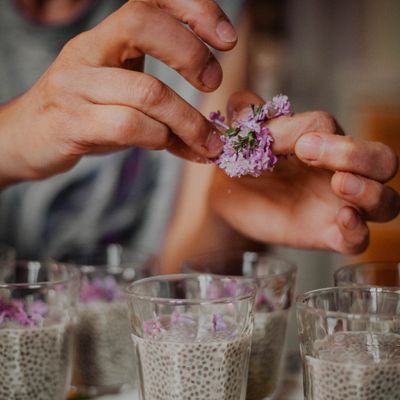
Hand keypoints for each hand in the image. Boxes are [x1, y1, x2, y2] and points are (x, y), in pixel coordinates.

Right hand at [0, 0, 234, 184]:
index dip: (195, 9)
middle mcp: (88, 50)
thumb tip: (212, 138)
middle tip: (213, 84)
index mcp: (106, 38)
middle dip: (192, 54)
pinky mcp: (71, 121)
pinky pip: (129, 126)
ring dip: (188, 121)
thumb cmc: (87, 115)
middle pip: (145, 25)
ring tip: (207, 143)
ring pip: (147, 91)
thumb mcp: (124, 98)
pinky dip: (160, 139)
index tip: (227, 40)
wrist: (28, 137)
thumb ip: (165, 108)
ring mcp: (76, 84)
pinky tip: (168, 146)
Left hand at [209, 91, 399, 253]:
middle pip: (382, 160)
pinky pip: (359, 240)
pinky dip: (358, 231)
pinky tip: (343, 219)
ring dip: (370, 191)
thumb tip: (245, 108)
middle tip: (310, 154)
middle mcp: (337, 172)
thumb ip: (243, 115)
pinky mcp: (326, 234)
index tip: (285, 144)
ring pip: (386, 201)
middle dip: (357, 154)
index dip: (312, 133)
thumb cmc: (241, 166)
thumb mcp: (239, 140)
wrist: (230, 201)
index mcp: (320, 143)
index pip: (332, 128)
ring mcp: (336, 205)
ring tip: (340, 184)